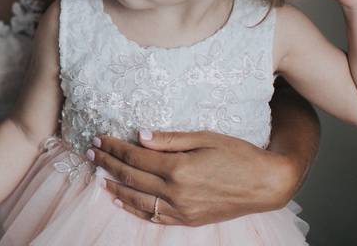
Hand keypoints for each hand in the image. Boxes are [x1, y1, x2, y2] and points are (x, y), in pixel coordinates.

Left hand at [90, 129, 294, 225]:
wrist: (266, 184)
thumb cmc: (238, 154)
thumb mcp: (205, 137)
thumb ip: (170, 139)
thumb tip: (140, 136)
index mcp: (179, 168)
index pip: (135, 157)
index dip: (114, 147)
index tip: (99, 139)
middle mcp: (177, 192)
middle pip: (132, 177)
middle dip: (108, 163)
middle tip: (90, 152)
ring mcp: (182, 209)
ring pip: (138, 199)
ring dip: (115, 186)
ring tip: (98, 175)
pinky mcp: (188, 219)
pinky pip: (154, 216)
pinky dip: (134, 208)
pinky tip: (120, 200)